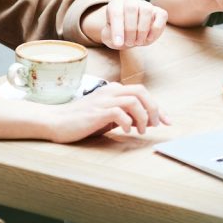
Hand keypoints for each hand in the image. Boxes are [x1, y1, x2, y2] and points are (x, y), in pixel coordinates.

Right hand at [44, 81, 168, 142]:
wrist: (55, 122)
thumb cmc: (81, 121)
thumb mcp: (106, 117)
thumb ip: (123, 116)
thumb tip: (143, 122)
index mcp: (114, 91)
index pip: (142, 93)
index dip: (157, 107)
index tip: (167, 121)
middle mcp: (110, 92)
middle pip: (141, 92)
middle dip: (154, 108)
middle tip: (156, 125)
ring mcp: (103, 101)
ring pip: (134, 100)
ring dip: (143, 116)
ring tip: (142, 130)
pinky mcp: (97, 112)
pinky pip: (119, 112)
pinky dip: (127, 122)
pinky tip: (126, 131)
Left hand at [92, 0, 167, 48]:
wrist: (129, 35)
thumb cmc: (118, 35)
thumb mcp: (109, 37)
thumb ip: (110, 36)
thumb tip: (119, 40)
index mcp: (115, 4)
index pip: (115, 12)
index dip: (117, 29)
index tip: (118, 43)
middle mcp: (130, 0)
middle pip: (131, 7)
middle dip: (130, 29)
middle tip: (129, 43)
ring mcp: (145, 4)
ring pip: (146, 10)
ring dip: (142, 29)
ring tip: (138, 42)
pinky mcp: (158, 11)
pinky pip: (161, 15)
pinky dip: (156, 29)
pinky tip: (149, 38)